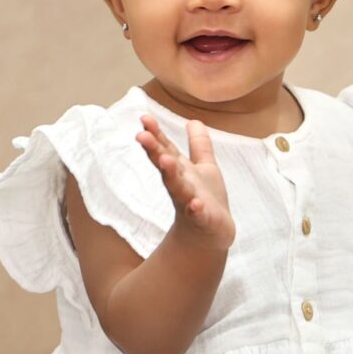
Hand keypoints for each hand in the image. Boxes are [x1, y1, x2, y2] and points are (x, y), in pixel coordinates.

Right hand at [134, 113, 233, 249]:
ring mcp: (189, 202)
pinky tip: (195, 204)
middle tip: (142, 135)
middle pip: (165, 166)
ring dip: (171, 175)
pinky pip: (197, 214)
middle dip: (154, 151)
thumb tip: (193, 121)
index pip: (165, 149)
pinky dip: (196, 209)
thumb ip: (199, 146)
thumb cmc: (205, 199)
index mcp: (180, 171)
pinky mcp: (201, 220)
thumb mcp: (204, 167)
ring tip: (166, 161)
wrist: (211, 235)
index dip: (156, 134)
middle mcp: (180, 185)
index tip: (144, 118)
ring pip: (177, 188)